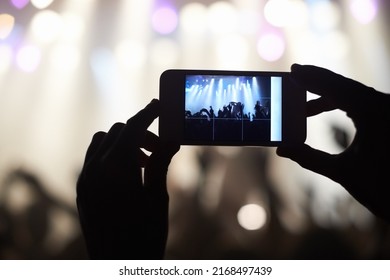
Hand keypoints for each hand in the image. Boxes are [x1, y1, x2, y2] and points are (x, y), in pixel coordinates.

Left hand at [76, 99, 179, 258]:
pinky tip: (126, 173)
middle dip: (140, 133)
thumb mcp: (157, 197)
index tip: (159, 106)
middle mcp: (94, 170)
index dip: (147, 114)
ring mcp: (85, 180)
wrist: (120, 266)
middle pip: (117, 132)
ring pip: (102, 142)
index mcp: (115, 170)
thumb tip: (172, 139)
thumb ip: (160, 163)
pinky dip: (110, 155)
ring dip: (124, 143)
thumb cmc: (145, 235)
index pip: (132, 129)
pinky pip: (93, 158)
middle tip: (159, 149)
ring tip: (142, 162)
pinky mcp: (82, 190)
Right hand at [277, 64, 389, 221]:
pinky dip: (340, 102)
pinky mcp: (386, 118)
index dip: (313, 79)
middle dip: (318, 81)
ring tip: (304, 103)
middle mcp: (384, 106)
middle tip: (295, 76)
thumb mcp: (342, 172)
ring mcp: (386, 111)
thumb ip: (309, 158)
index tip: (293, 71)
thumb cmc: (383, 190)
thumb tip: (281, 150)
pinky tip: (323, 108)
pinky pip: (361, 102)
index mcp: (374, 114)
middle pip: (345, 85)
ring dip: (327, 94)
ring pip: (353, 93)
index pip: (338, 88)